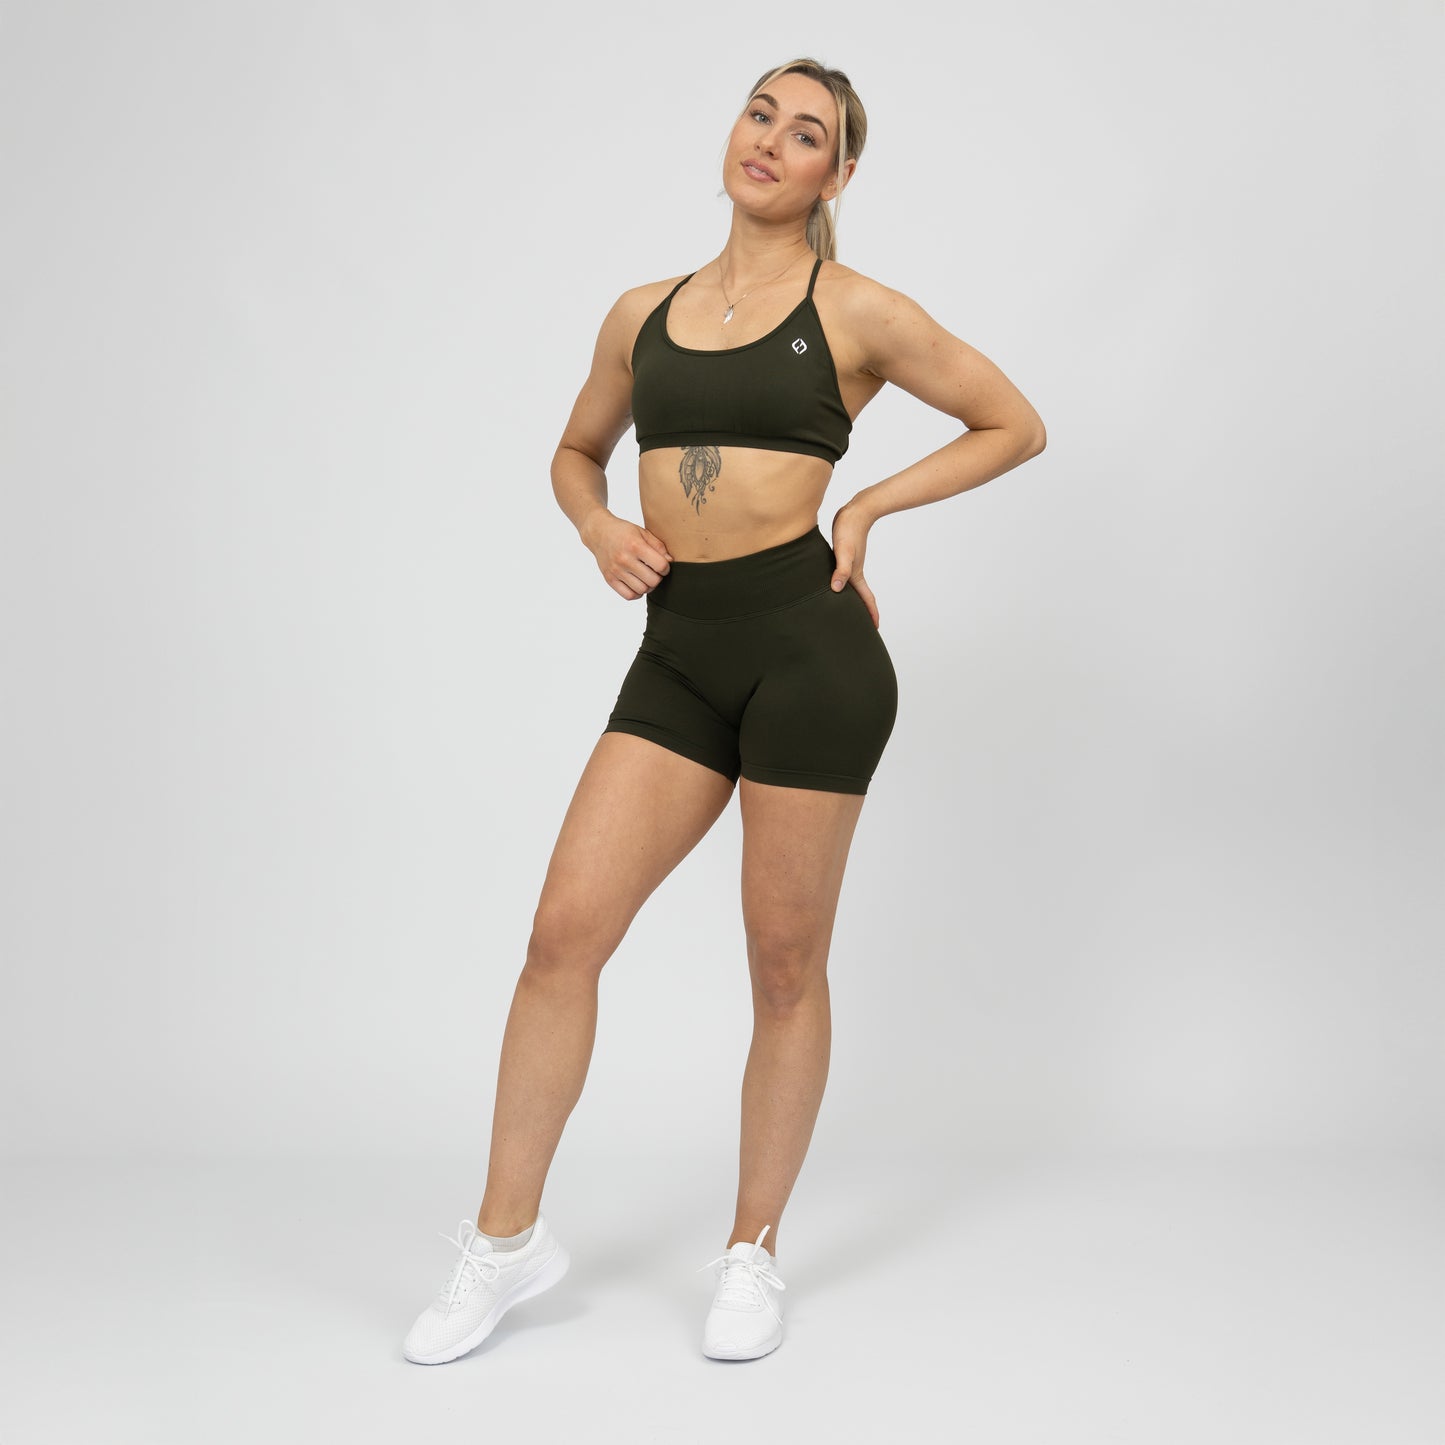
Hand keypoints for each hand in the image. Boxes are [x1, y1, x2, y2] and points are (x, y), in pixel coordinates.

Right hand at [581, 511, 672, 599]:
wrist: (598, 532)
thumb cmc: (623, 531)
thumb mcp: (642, 532)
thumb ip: (658, 546)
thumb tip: (670, 561)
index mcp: (635, 545)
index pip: (660, 565)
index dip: (666, 567)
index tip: (663, 565)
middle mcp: (624, 559)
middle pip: (652, 580)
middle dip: (658, 578)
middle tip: (655, 572)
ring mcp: (616, 570)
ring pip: (642, 590)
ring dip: (648, 586)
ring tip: (646, 578)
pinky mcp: (609, 579)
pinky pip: (628, 595)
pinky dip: (637, 593)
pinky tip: (638, 584)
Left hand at [829, 503, 879, 626]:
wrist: (856, 510)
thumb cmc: (849, 529)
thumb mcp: (843, 551)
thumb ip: (841, 570)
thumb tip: (838, 589)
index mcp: (855, 574)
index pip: (866, 599)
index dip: (870, 614)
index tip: (875, 628)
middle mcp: (854, 571)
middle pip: (860, 596)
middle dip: (863, 611)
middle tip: (861, 626)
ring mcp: (850, 563)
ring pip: (852, 586)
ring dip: (853, 598)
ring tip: (849, 609)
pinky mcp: (843, 555)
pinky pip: (843, 575)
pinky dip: (842, 583)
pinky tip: (834, 584)